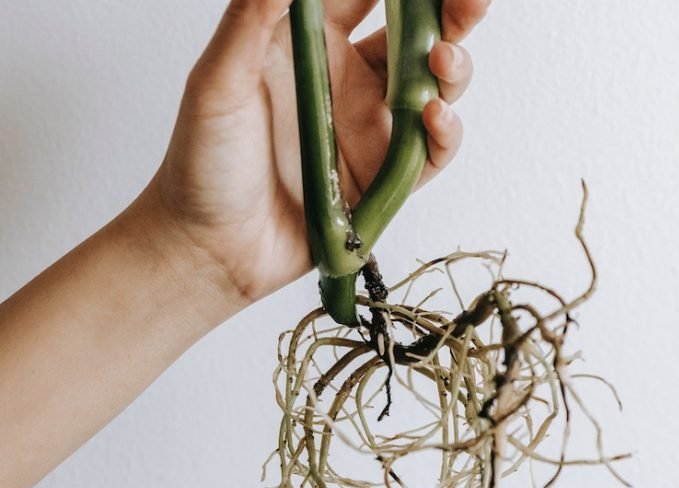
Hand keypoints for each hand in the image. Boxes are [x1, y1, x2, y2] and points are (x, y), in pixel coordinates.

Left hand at [146, 0, 489, 308]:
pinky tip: (434, 116)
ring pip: (433, 87)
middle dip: (448, 13)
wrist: (211, 247)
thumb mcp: (218, 82)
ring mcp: (369, 131)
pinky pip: (430, 151)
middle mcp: (347, 83)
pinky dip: (445, 132)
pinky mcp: (383, 178)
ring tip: (441, 58)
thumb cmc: (203, 164)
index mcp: (310, 47)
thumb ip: (252, 18)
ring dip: (451, 67)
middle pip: (413, 35)